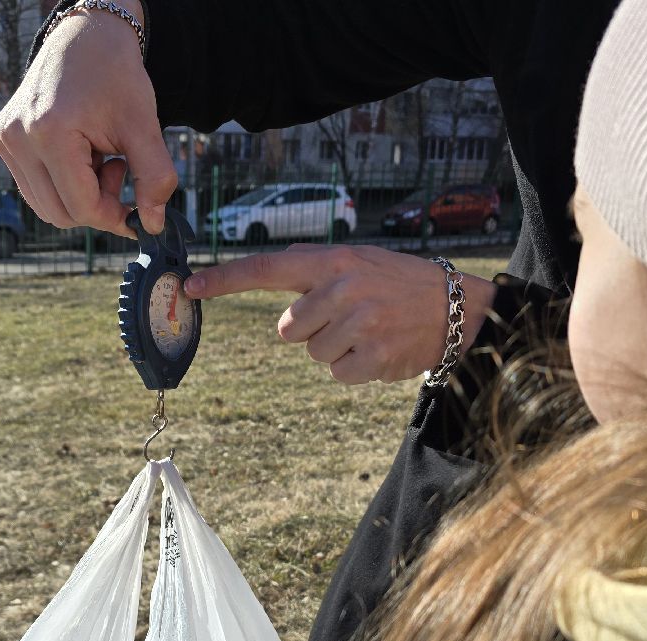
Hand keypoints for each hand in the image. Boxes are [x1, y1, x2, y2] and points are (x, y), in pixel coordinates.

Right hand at [0, 12, 177, 237]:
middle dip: (97, 205)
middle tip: (118, 170)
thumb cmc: (116, 75)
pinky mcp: (2, 138)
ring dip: (79, 196)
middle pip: (60, 214)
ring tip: (100, 159)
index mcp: (49, 132)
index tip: (138, 210)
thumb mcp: (144, 126)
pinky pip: (35, 188)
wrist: (85, 35)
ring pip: (46, 207)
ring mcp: (5, 138)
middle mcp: (17, 138)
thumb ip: (154, 178)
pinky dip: (63, 183)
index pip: (81, 207)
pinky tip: (81, 154)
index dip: (114, 217)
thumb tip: (153, 227)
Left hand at [184, 245, 496, 384]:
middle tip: (350, 317)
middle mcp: (341, 289)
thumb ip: (313, 270)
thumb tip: (268, 284)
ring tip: (369, 331)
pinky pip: (337, 373)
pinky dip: (355, 368)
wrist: (455, 308)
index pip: (266, 268)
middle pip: (288, 329)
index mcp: (332, 262)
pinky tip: (379, 350)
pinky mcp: (371, 359)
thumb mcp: (356, 262)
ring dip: (335, 349)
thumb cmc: (396, 284)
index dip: (225, 279)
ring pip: (312, 354)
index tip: (190, 286)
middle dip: (311, 329)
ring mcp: (357, 325)